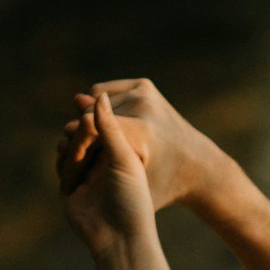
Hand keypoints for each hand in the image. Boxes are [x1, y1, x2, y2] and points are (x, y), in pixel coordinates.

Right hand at [58, 90, 155, 256]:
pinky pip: (63, 163)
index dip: (90, 124)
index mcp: (126, 148)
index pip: (101, 124)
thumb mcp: (123, 161)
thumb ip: (110, 129)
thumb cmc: (131, 200)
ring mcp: (91, 171)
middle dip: (78, 137)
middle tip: (79, 147)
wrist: (120, 240)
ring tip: (72, 156)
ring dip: (69, 149)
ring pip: (71, 146)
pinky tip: (64, 161)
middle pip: (84, 133)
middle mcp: (109, 157)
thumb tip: (98, 94)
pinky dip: (62, 161)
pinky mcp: (74, 184)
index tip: (86, 125)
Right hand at [78, 77, 236, 213]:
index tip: (75, 159)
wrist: (197, 167)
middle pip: (91, 112)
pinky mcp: (144, 85)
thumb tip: (72, 107)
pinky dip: (104, 108)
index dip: (77, 143)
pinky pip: (106, 92)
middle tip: (88, 154)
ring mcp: (144, 91)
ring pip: (96, 101)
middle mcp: (143, 105)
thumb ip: (95, 148)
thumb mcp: (126, 180)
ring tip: (102, 143)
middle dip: (84, 132)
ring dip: (94, 120)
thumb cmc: (160, 184)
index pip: (89, 126)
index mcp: (140, 133)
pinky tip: (111, 128)